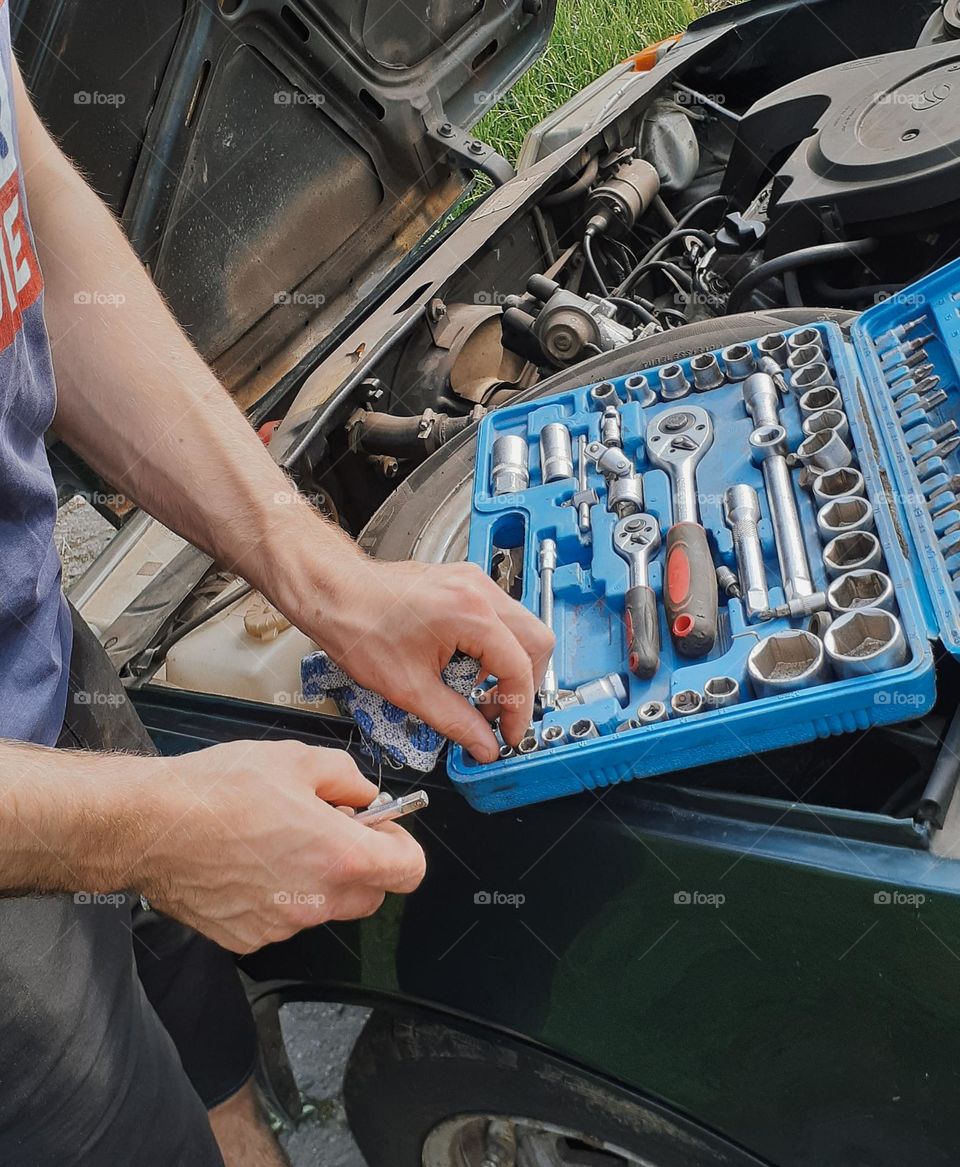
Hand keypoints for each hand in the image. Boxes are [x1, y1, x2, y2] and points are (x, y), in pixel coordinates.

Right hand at [132, 740, 424, 952]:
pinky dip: (278, 896)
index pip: (410, 870)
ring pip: (325, 907)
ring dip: (317, 880)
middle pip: (372, 894)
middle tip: (330, 829)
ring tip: (277, 840)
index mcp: (340, 855)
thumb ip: (347, 778)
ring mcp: (282, 925)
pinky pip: (283, 919)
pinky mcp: (248, 938)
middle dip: (361, 864)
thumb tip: (365, 795)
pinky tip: (249, 863)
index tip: (381, 828)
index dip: (400, 844)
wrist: (148, 826)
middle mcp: (317, 900)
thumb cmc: (217, 791)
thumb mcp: (297, 759)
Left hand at [303, 559, 554, 761]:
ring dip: (509, 665)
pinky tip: (464, 668)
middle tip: (498, 714)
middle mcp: (479, 591)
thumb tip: (484, 744)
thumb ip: (456, 721)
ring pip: (520, 627)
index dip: (519, 710)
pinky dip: (493, 647)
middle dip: (523, 684)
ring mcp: (473, 581)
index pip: (520, 668)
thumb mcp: (409, 689)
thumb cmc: (359, 628)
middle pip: (536, 641)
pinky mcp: (463, 582)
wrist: (332, 593)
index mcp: (471, 615)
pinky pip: (498, 616)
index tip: (508, 734)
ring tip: (476, 693)